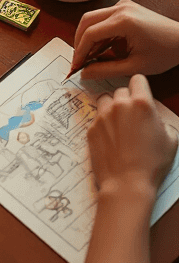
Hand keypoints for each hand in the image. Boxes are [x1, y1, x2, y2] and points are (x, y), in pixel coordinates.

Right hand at [73, 0, 178, 79]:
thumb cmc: (164, 53)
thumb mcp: (134, 67)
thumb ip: (106, 70)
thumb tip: (84, 74)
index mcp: (123, 21)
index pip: (90, 34)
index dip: (80, 52)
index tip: (76, 67)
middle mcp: (121, 7)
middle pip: (87, 21)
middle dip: (80, 42)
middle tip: (80, 61)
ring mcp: (124, 5)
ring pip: (94, 19)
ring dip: (90, 38)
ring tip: (93, 58)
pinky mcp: (126, 7)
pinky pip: (104, 18)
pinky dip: (100, 33)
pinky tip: (106, 49)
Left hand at [88, 74, 176, 196]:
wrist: (127, 184)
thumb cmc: (152, 163)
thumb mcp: (170, 139)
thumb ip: (161, 120)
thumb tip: (154, 117)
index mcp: (141, 103)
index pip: (137, 79)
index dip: (140, 87)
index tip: (141, 95)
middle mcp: (119, 105)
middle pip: (120, 90)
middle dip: (126, 99)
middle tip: (132, 116)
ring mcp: (102, 116)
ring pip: (104, 100)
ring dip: (111, 108)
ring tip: (118, 124)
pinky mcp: (91, 129)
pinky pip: (97, 118)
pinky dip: (103, 124)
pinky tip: (111, 139)